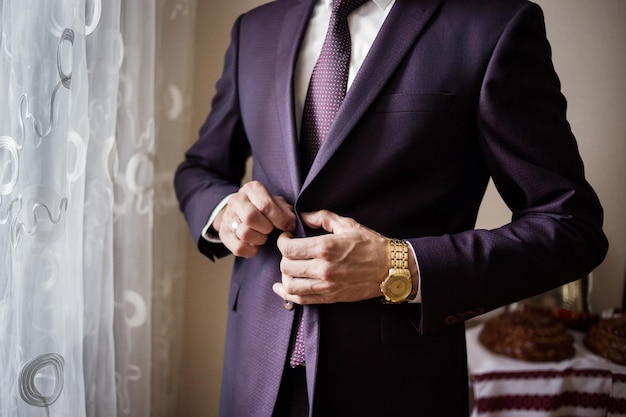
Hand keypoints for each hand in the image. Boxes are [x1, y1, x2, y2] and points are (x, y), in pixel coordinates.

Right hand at [215, 181, 295, 257]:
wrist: (241, 212)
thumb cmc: (264, 208)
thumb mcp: (277, 203)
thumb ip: (286, 210)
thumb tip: (291, 223)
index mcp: (252, 189)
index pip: (265, 204)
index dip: (280, 219)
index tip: (289, 227)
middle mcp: (237, 200)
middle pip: (251, 217)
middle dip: (266, 228)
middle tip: (271, 230)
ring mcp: (228, 217)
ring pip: (244, 233)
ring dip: (259, 239)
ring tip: (262, 236)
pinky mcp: (223, 233)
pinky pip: (238, 248)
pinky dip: (251, 250)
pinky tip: (255, 245)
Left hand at [272, 210, 388, 303]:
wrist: (391, 268)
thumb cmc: (371, 244)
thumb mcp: (347, 224)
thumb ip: (322, 217)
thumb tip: (303, 216)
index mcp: (325, 247)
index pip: (288, 248)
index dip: (282, 241)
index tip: (286, 237)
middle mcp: (323, 268)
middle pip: (286, 266)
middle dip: (284, 257)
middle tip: (290, 251)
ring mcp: (326, 285)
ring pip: (290, 285)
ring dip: (285, 276)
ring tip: (290, 267)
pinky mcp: (330, 298)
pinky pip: (301, 300)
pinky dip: (287, 295)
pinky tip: (282, 287)